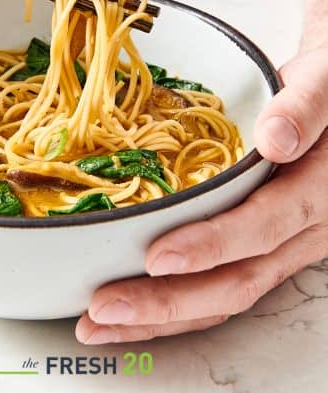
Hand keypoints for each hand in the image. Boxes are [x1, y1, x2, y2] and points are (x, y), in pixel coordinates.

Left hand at [76, 49, 327, 343]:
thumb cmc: (325, 91)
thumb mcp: (324, 84)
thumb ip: (303, 109)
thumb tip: (275, 139)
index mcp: (317, 192)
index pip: (263, 227)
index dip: (211, 246)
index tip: (157, 257)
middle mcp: (303, 230)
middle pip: (238, 280)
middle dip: (169, 301)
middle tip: (104, 307)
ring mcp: (283, 245)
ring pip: (227, 295)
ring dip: (163, 316)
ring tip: (102, 323)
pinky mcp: (264, 247)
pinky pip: (224, 284)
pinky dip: (178, 304)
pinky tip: (136, 311)